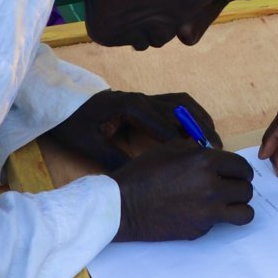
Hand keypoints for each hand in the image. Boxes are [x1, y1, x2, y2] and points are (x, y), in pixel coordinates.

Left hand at [46, 89, 220, 171]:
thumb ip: (112, 159)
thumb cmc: (72, 124)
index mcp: (128, 106)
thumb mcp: (89, 145)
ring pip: (182, 103)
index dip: (181, 140)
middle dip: (200, 128)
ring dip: (200, 119)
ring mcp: (145, 98)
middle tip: (216, 148)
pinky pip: (176, 105)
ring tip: (214, 140)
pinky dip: (191, 117)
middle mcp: (141, 98)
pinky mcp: (145, 102)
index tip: (198, 157)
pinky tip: (198, 134)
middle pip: (179, 108)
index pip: (162, 123)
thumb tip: (138, 179)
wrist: (60, 106)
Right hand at [113, 142, 252, 239]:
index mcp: (205, 162)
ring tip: (228, 205)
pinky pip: (222, 223)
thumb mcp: (170, 149)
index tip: (238, 174)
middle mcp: (212, 186)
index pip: (242, 167)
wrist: (124, 206)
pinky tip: (203, 213)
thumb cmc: (143, 174)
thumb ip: (197, 150)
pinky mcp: (201, 229)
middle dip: (240, 187)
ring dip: (239, 207)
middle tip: (230, 188)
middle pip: (246, 189)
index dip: (242, 170)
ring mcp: (208, 210)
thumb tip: (215, 153)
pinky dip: (217, 219)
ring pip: (244, 212)